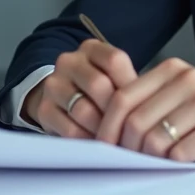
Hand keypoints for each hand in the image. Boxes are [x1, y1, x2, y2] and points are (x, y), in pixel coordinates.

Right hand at [21, 39, 137, 137]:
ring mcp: (53, 85)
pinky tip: (100, 145)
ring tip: (118, 139)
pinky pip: (70, 129)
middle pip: (98, 85)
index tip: (143, 106)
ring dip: (104, 129)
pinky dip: (89, 140)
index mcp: (91, 49)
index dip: (131, 86)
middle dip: (117, 111)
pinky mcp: (44, 109)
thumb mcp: (114, 78)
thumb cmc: (99, 90)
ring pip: (83, 110)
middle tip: (132, 129)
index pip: (114, 60)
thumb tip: (150, 108)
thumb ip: (129, 86)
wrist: (61, 98)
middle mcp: (68, 61)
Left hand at [95, 57, 194, 162]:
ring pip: (154, 140)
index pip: (121, 98)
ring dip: (151, 160)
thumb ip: (152, 103)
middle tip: (130, 163)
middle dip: (126, 149)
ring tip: (160, 163)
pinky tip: (184, 163)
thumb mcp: (184, 96)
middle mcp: (187, 80)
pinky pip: (181, 154)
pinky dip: (176, 165)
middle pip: (134, 121)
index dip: (107, 127)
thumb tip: (109, 130)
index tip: (104, 148)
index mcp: (172, 70)